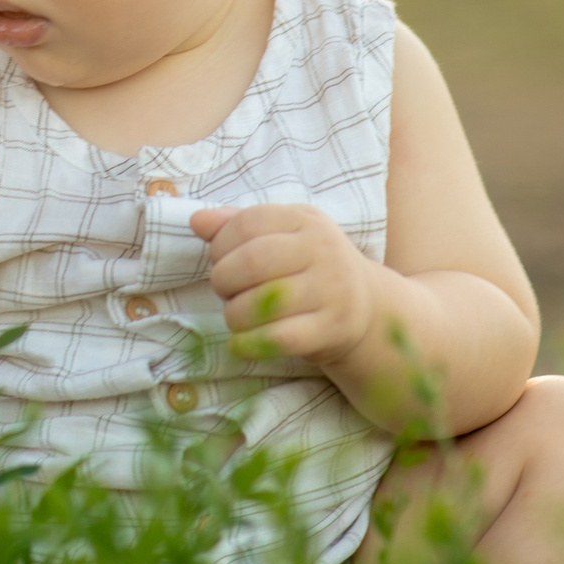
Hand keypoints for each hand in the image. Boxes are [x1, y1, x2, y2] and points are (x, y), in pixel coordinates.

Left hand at [191, 202, 381, 367]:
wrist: (365, 305)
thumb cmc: (309, 265)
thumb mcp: (281, 234)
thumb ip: (237, 224)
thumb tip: (198, 220)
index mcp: (305, 220)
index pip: (248, 223)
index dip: (220, 244)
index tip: (218, 260)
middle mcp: (323, 250)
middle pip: (253, 262)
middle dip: (223, 280)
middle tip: (224, 291)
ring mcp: (332, 290)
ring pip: (263, 302)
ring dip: (234, 314)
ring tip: (235, 315)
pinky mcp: (333, 328)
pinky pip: (280, 338)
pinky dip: (249, 343)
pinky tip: (239, 344)